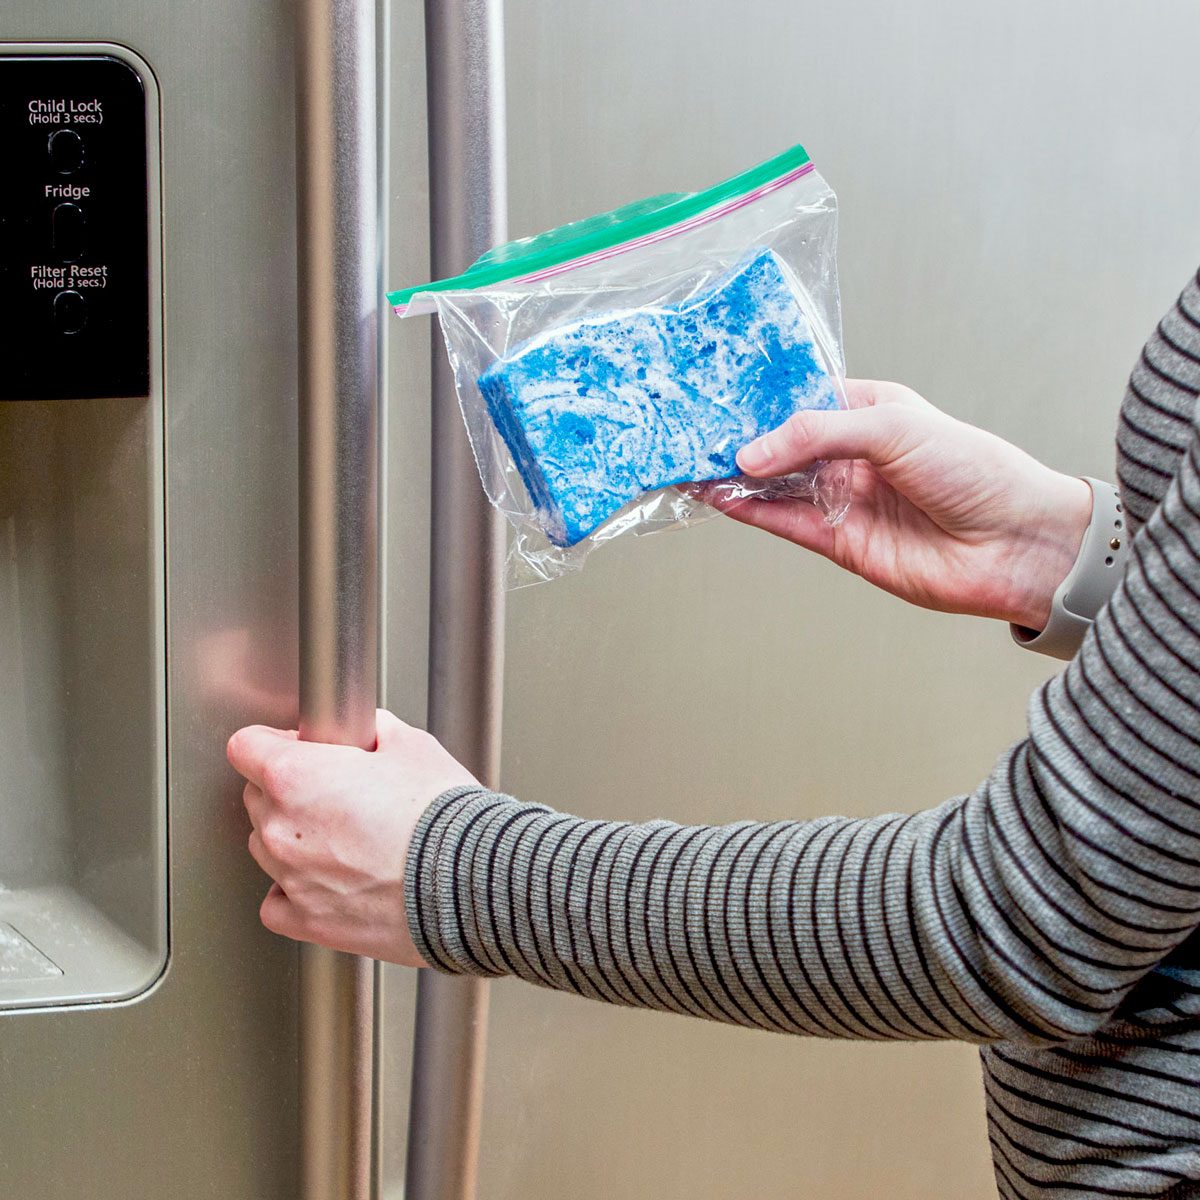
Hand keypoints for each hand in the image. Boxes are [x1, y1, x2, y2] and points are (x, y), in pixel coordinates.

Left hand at [225, 709, 477, 965]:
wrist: (470, 880)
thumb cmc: (443, 815)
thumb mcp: (412, 745)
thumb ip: (373, 731)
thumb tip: (367, 731)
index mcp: (296, 776)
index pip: (246, 746)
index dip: (272, 742)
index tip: (294, 747)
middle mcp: (281, 828)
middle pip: (257, 796)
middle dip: (289, 789)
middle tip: (337, 791)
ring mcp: (290, 879)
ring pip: (265, 847)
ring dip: (292, 838)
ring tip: (343, 837)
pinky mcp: (309, 922)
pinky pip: (278, 901)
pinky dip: (295, 890)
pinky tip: (329, 879)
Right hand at [701, 379, 1091, 629]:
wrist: (1015, 545)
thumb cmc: (976, 471)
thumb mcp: (894, 428)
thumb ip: (818, 435)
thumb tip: (752, 454)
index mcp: (870, 411)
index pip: (800, 398)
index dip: (759, 398)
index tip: (717, 393)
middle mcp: (852, 454)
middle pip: (780, 443)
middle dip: (738, 436)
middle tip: (690, 428)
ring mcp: (843, 498)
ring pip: (775, 483)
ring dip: (735, 475)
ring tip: (690, 460)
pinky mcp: (839, 541)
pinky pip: (783, 522)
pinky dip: (749, 510)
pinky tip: (718, 494)